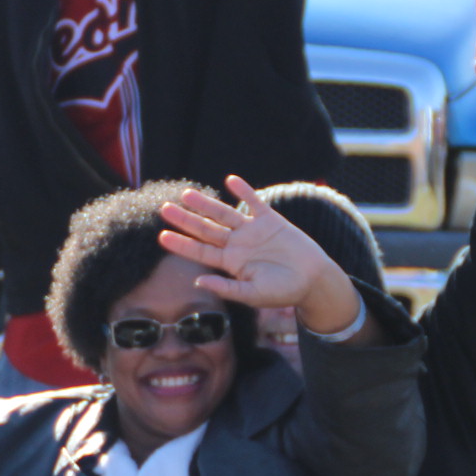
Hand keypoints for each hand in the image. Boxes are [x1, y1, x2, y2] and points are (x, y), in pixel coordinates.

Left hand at [159, 176, 362, 333]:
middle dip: (185, 219)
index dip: (181, 244)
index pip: (200, 251)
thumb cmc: (284, 292)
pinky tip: (231, 181)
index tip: (162, 236)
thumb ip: (227, 288)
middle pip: (206, 229)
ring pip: (224, 214)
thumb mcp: (253, 295)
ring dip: (206, 204)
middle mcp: (237, 244)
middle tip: (164, 208)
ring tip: (186, 194)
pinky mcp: (271, 220)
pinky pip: (255, 202)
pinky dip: (244, 191)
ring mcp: (252, 231)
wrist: (313, 280)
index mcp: (231, 263)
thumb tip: (198, 282)